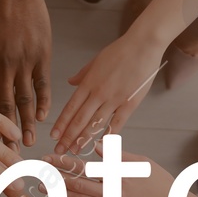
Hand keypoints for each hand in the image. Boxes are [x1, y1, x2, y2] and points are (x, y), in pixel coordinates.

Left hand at [0, 0, 52, 147]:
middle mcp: (3, 66)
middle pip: (3, 107)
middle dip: (5, 132)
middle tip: (8, 155)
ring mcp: (23, 61)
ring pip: (25, 99)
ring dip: (27, 123)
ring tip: (30, 143)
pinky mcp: (41, 55)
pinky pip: (43, 83)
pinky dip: (44, 101)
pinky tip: (44, 117)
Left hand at [49, 149, 181, 196]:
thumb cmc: (161, 184)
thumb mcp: (143, 163)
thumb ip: (118, 155)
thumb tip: (97, 145)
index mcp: (119, 175)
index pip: (86, 166)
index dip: (64, 162)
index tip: (48, 158)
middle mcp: (114, 192)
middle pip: (77, 183)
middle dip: (55, 176)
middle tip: (38, 171)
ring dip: (59, 193)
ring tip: (42, 187)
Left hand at [50, 35, 161, 153]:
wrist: (143, 45)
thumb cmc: (120, 50)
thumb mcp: (96, 60)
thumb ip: (83, 74)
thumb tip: (70, 82)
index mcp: (89, 82)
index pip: (70, 107)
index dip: (61, 123)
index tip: (54, 135)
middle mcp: (99, 93)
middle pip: (79, 119)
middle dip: (68, 137)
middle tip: (59, 149)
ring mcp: (114, 99)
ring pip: (95, 124)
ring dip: (84, 139)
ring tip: (75, 151)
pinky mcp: (129, 103)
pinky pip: (117, 123)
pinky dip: (108, 135)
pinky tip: (101, 145)